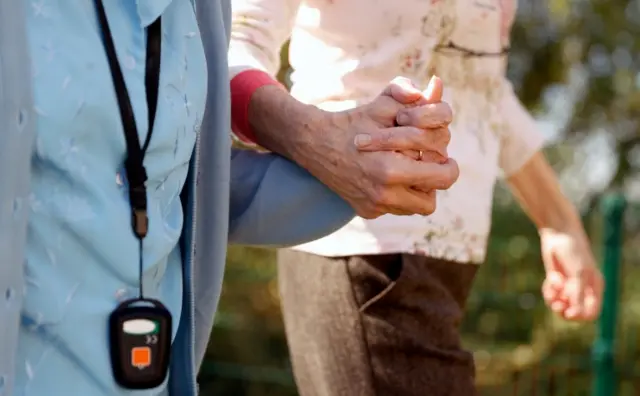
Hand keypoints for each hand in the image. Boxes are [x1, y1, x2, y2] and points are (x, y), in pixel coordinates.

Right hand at [291, 76, 457, 218]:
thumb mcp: (383, 104)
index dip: (445, 160)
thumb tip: (437, 85)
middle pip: (432, 201)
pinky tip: (388, 175)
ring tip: (409, 168)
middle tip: (428, 163)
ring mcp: (374, 206)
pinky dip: (399, 194)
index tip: (434, 151)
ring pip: (416, 208)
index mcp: (391, 170)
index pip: (444, 176)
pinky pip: (397, 209)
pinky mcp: (366, 211)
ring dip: (418, 189)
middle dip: (434, 181)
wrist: (315, 143)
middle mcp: (383, 194)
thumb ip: (413, 97)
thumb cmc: (353, 122)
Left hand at [540, 228, 603, 320]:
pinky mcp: (556, 282)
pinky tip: (549, 279)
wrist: (559, 235)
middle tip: (556, 304)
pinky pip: (551, 295)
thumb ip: (577, 294)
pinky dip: (549, 291)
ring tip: (551, 287)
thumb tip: (575, 315)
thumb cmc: (573, 252)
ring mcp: (568, 287)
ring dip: (553, 300)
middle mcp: (582, 290)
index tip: (568, 312)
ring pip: (560, 305)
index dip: (579, 317)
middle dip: (563, 310)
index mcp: (594, 289)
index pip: (590, 314)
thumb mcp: (577, 274)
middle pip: (573, 313)